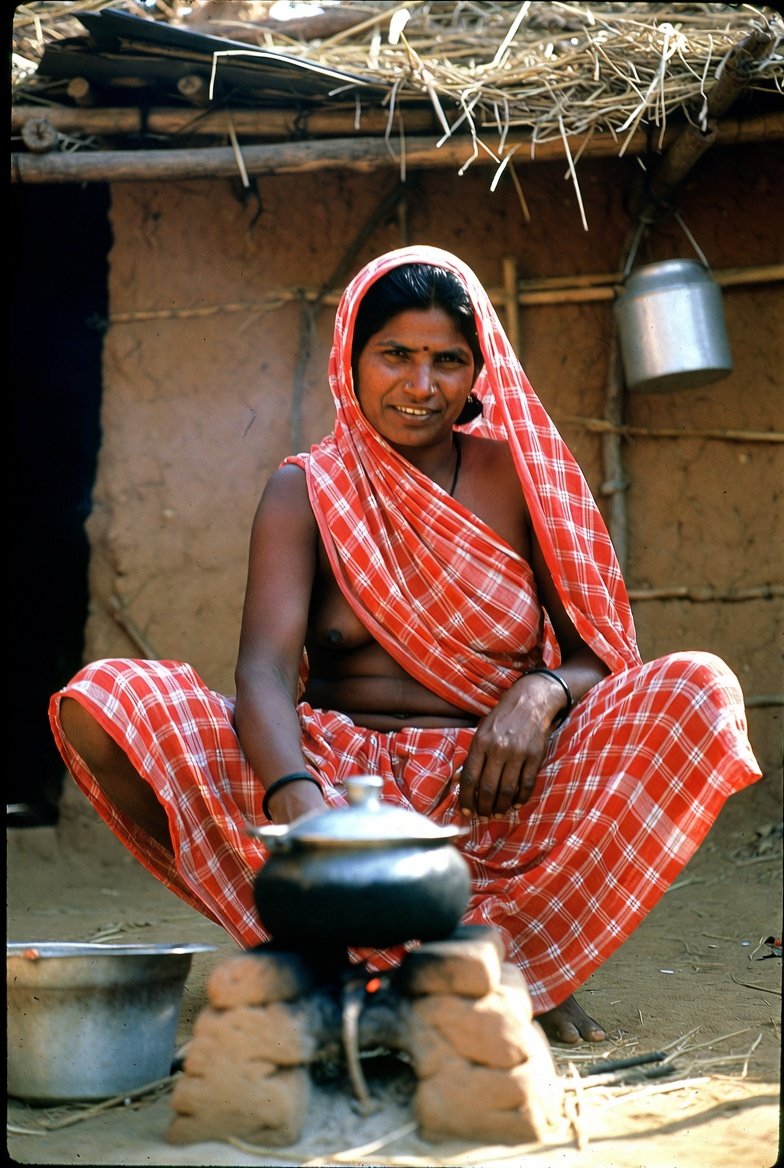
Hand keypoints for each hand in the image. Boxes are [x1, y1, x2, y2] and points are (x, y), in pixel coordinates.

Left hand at [457, 674, 562, 818]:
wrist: (531, 701)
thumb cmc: (502, 718)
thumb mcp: (482, 731)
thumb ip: (473, 755)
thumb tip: (459, 780)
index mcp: (481, 742)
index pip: (469, 777)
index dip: (466, 798)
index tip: (466, 811)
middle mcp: (498, 749)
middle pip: (488, 788)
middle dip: (484, 808)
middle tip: (484, 816)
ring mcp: (518, 754)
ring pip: (507, 790)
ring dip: (501, 806)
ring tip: (498, 813)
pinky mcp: (535, 757)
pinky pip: (527, 784)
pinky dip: (521, 798)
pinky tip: (515, 804)